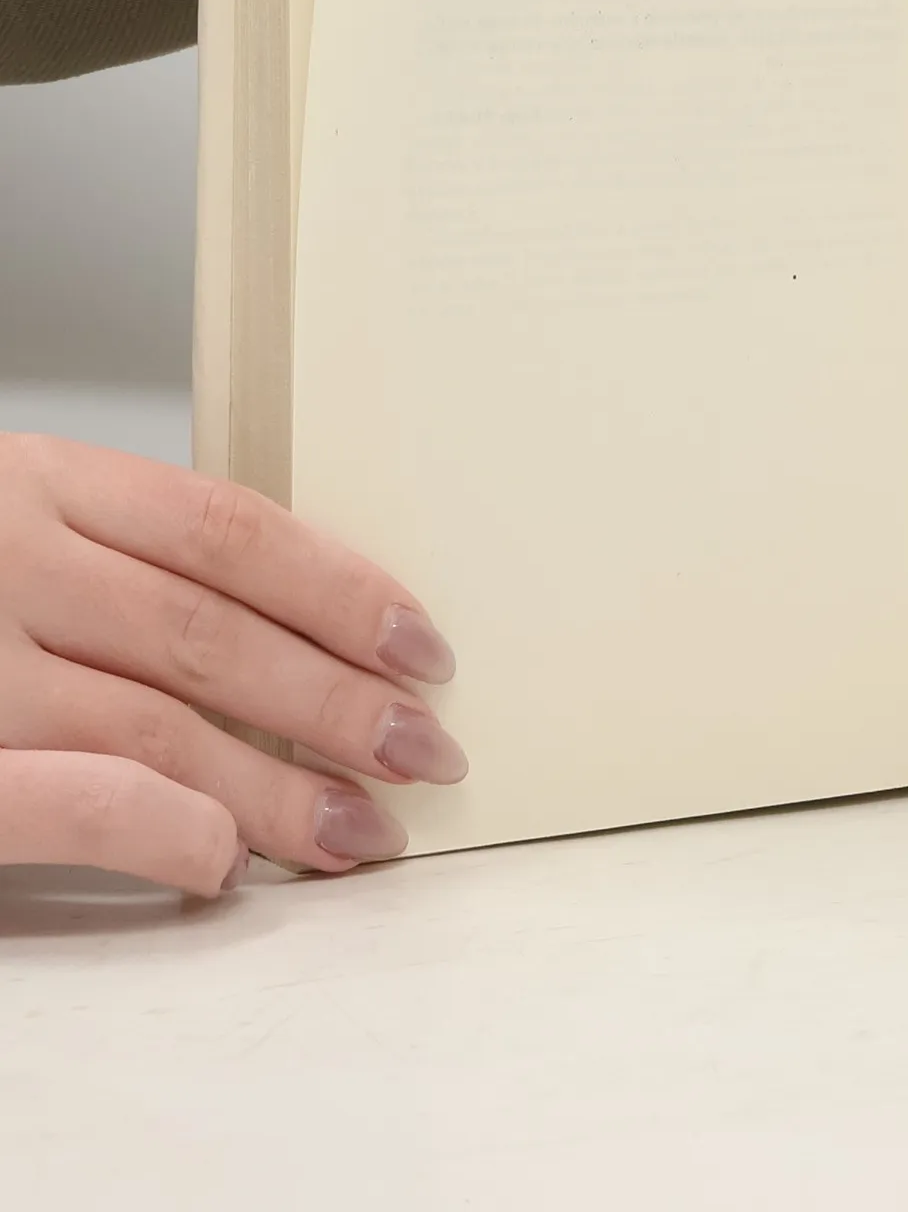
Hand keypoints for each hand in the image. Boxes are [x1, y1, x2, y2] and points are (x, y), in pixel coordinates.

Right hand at [0, 434, 464, 896]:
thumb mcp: (4, 532)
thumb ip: (114, 557)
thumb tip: (286, 622)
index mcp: (33, 484)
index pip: (230, 530)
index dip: (345, 595)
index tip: (424, 650)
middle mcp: (2, 565)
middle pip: (214, 633)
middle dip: (341, 702)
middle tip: (427, 752)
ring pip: (159, 728)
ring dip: (282, 790)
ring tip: (364, 829)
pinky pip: (72, 804)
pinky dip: (161, 833)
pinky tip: (225, 861)